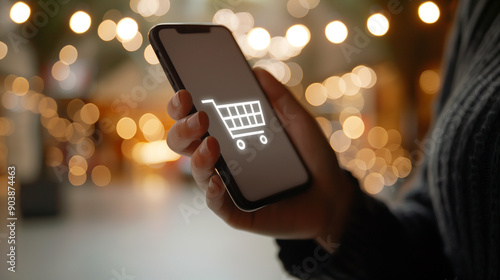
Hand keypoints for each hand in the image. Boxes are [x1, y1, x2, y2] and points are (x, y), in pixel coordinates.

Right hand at [167, 68, 354, 241]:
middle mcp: (223, 159)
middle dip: (183, 128)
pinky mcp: (238, 210)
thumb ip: (278, 98)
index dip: (181, 106)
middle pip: (184, 144)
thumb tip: (256, 72)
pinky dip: (212, 192)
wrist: (332, 194)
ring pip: (197, 172)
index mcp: (230, 135)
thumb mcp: (297, 122)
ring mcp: (228, 185)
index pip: (194, 120)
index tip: (185, 93)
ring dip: (198, 157)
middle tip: (200, 117)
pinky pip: (216, 204)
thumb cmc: (310, 156)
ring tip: (212, 145)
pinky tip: (218, 181)